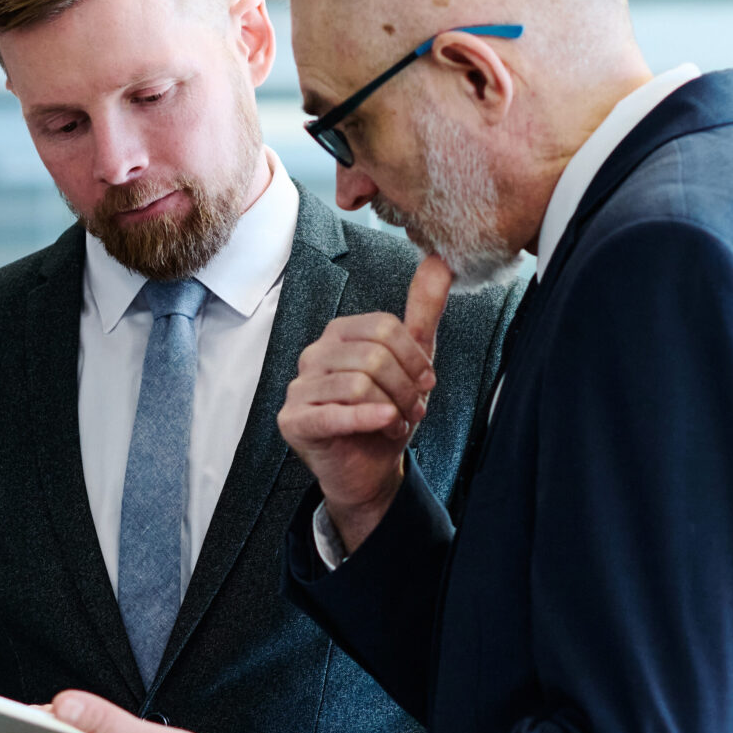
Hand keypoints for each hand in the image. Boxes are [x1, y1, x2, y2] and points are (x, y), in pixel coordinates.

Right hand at [277, 253, 450, 552]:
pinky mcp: (293, 421)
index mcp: (339, 334)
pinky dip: (368, 419)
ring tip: (398, 424)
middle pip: (373, 356)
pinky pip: (334, 413)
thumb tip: (440, 262)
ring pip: (359, 384)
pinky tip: (387, 423)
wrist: (368, 469)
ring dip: (392, 409)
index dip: (414, 357)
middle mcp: (314, 355)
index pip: (383, 327)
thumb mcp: (411, 363)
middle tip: (415, 410)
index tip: (427, 382)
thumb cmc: (385, 414)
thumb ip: (422, 314)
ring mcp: (299, 387)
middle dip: (406, 387)